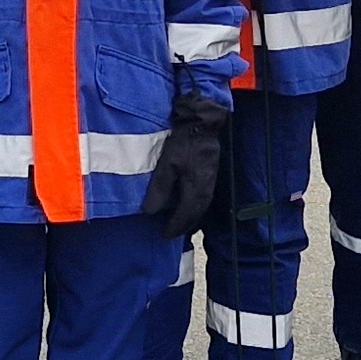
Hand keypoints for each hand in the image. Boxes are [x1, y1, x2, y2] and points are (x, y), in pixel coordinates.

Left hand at [136, 94, 230, 235]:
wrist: (202, 124)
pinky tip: (189, 206)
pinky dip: (196, 208)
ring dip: (191, 219)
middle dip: (184, 226)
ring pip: (201, 208)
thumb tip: (149, 212)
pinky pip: (204, 199)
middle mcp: (205, 190)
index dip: (174, 227)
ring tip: (180, 225)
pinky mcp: (211, 175)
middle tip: (172, 234)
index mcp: (194, 190)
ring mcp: (210, 183)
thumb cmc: (183, 143)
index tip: (165, 235)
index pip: (185, 216)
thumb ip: (159, 190)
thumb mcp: (166, 165)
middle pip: (195, 215)